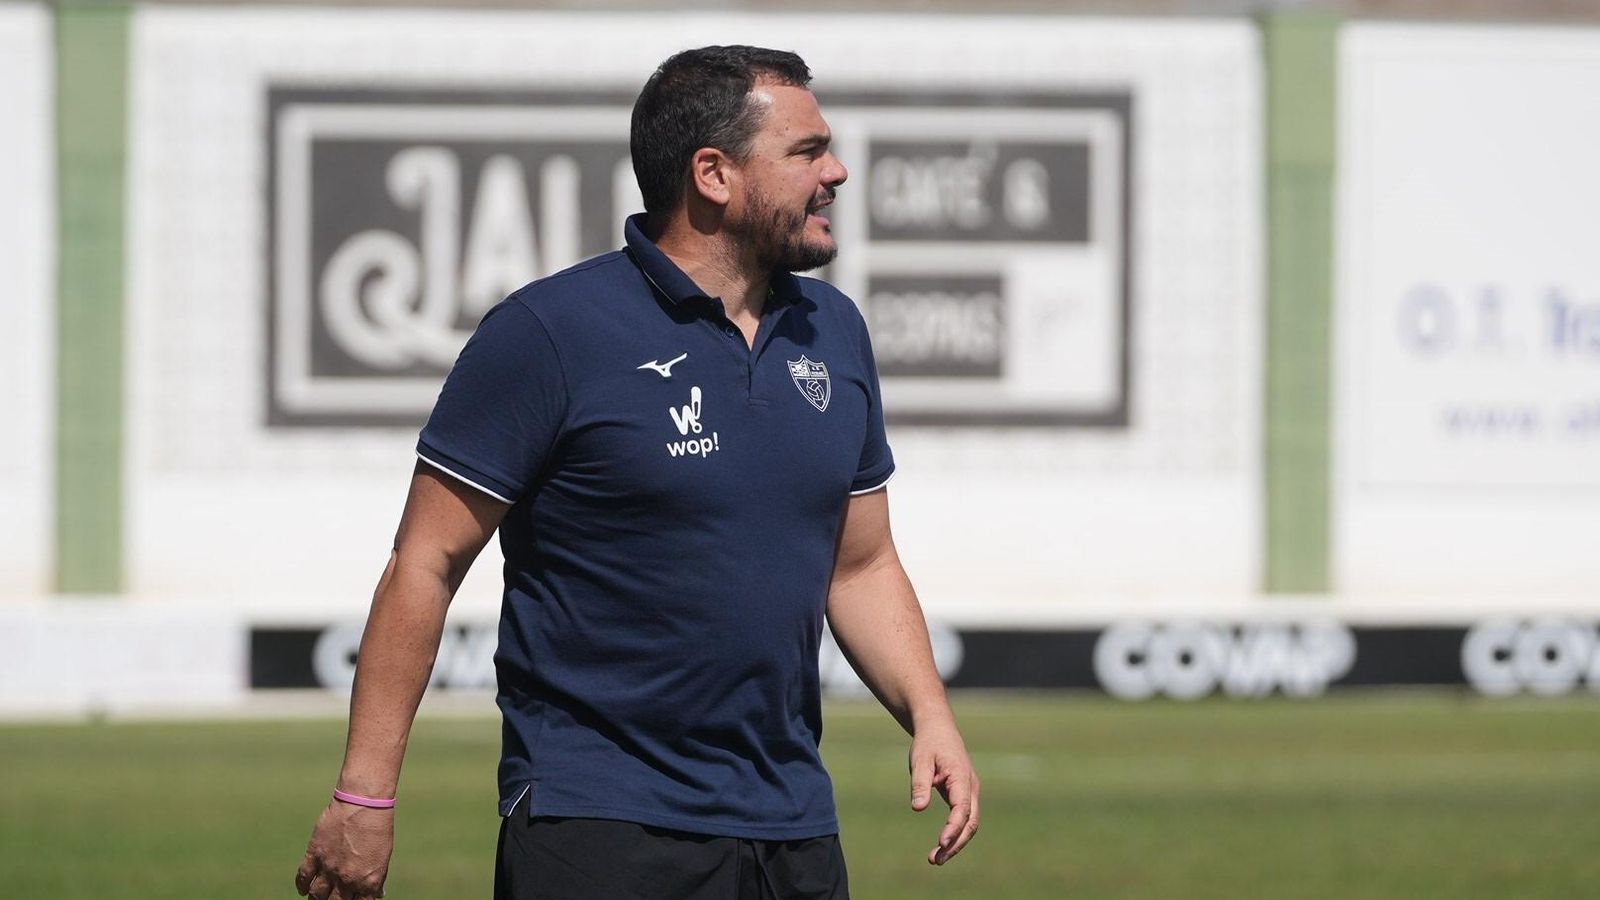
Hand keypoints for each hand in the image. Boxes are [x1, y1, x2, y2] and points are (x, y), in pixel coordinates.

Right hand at [295, 799, 394, 899]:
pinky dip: (302, 886)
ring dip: (316, 899)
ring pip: (316, 895)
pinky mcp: (315, 854)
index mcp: (367, 881)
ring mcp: (329, 868)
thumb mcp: (383, 857)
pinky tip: (303, 890)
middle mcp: (347, 879)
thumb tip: (376, 893)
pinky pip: (303, 877)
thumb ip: (376, 878)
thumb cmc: (378, 828)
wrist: (364, 804)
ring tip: (317, 899)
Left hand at [908, 721, 979, 864]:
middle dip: (956, 843)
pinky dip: (955, 834)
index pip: (962, 808)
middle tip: (935, 860)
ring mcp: (969, 792)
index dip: (953, 827)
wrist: (938, 729)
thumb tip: (918, 809)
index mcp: (961, 777)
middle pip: (971, 822)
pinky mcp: (963, 795)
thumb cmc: (928, 744)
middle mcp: (971, 787)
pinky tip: (942, 846)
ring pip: (969, 823)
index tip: (941, 843)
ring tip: (936, 859)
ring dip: (956, 842)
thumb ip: (920, 784)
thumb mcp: (920, 761)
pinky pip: (964, 818)